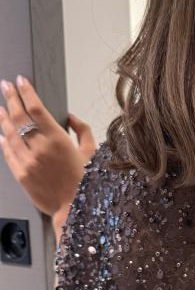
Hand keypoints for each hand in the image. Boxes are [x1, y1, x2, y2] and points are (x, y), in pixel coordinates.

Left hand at [0, 75, 95, 225]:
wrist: (73, 208)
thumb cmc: (84, 181)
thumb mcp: (91, 152)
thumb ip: (82, 130)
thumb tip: (70, 116)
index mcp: (58, 139)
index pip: (36, 108)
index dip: (26, 92)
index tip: (21, 81)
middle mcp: (40, 147)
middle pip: (20, 116)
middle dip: (11, 98)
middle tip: (6, 86)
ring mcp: (28, 160)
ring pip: (10, 132)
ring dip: (3, 116)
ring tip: (0, 106)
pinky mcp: (20, 173)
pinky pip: (8, 151)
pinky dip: (3, 140)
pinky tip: (1, 132)